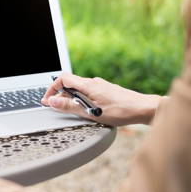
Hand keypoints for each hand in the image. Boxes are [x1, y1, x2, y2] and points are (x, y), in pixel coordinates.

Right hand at [41, 73, 162, 125]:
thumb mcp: (90, 112)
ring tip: (73, 111)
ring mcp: (100, 85)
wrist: (144, 109)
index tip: (47, 100)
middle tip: (57, 108)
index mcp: (87, 85)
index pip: (62, 79)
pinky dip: (81, 99)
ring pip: (79, 88)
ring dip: (71, 98)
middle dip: (60, 95)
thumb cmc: (120, 111)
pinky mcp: (106, 90)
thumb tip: (52, 101)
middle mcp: (93, 82)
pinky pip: (88, 91)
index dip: (52, 88)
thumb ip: (69, 106)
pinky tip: (88, 110)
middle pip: (70, 83)